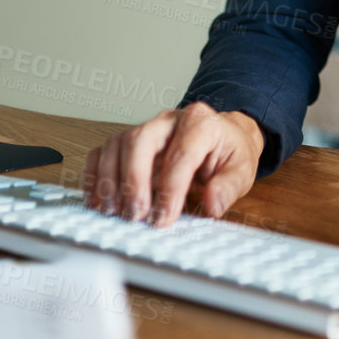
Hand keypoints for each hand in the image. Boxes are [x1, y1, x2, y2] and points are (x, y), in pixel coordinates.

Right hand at [82, 102, 266, 227]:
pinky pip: (104, 151)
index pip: (180, 154)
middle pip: (139, 140)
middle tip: (136, 215)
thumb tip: (213, 203)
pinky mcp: (130, 140)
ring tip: (115, 212)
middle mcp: (169, 120)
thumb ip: (229, 187)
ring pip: (117, 144)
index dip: (170, 189)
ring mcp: (147, 127)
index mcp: (201, 123)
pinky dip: (95, 175)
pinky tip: (97, 200)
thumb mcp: (242, 169)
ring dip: (110, 180)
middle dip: (133, 181)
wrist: (224, 136)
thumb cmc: (229, 152)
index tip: (163, 218)